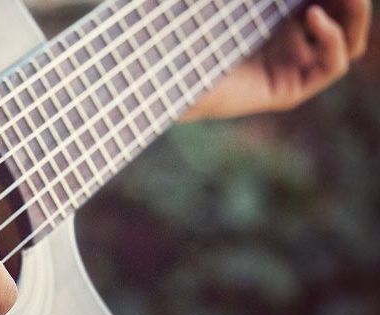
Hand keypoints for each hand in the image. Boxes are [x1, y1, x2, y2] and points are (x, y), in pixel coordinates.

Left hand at [183, 0, 371, 120]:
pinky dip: (334, 39)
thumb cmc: (197, 27)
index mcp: (278, 18)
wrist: (174, 71)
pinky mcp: (289, 91)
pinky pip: (331, 65)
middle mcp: (290, 43)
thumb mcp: (242, 1)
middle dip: (351, 0)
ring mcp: (291, 67)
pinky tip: (313, 16)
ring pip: (346, 41)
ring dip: (354, 14)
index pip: (326, 2)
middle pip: (344, 18)